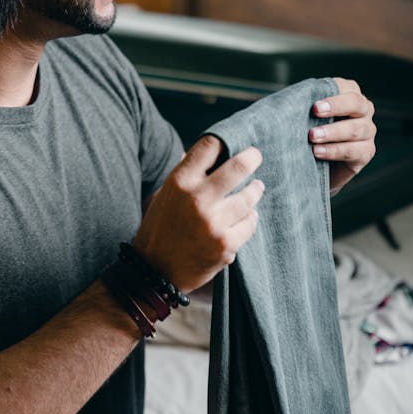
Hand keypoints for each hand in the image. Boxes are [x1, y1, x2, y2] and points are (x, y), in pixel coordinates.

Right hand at [134, 136, 263, 292]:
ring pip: (249, 197)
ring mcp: (213, 223)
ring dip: (255, 191)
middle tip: (256, 156)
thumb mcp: (165, 195)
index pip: (209, 146)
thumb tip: (204, 151)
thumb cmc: (160, 229)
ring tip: (257, 188)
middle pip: (238, 166)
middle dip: (252, 157)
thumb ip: (185, 174)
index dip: (223, 141)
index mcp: (179, 182)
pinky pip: (250, 223)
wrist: (155, 272)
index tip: (232, 144)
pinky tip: (248, 217)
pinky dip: (250, 219)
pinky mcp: (225, 244)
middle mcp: (196, 199)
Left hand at [310, 78, 376, 195]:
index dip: (332, 96)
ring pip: (356, 129)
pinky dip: (335, 151)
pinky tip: (318, 152)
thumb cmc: (308, 134)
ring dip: (333, 132)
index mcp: (349, 96)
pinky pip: (354, 150)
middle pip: (356, 104)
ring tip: (312, 137)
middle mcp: (363, 112)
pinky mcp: (366, 152)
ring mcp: (367, 132)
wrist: (314, 166)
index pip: (347, 88)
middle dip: (336, 107)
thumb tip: (289, 98)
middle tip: (315, 113)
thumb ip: (304, 104)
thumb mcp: (306, 117)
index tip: (314, 107)